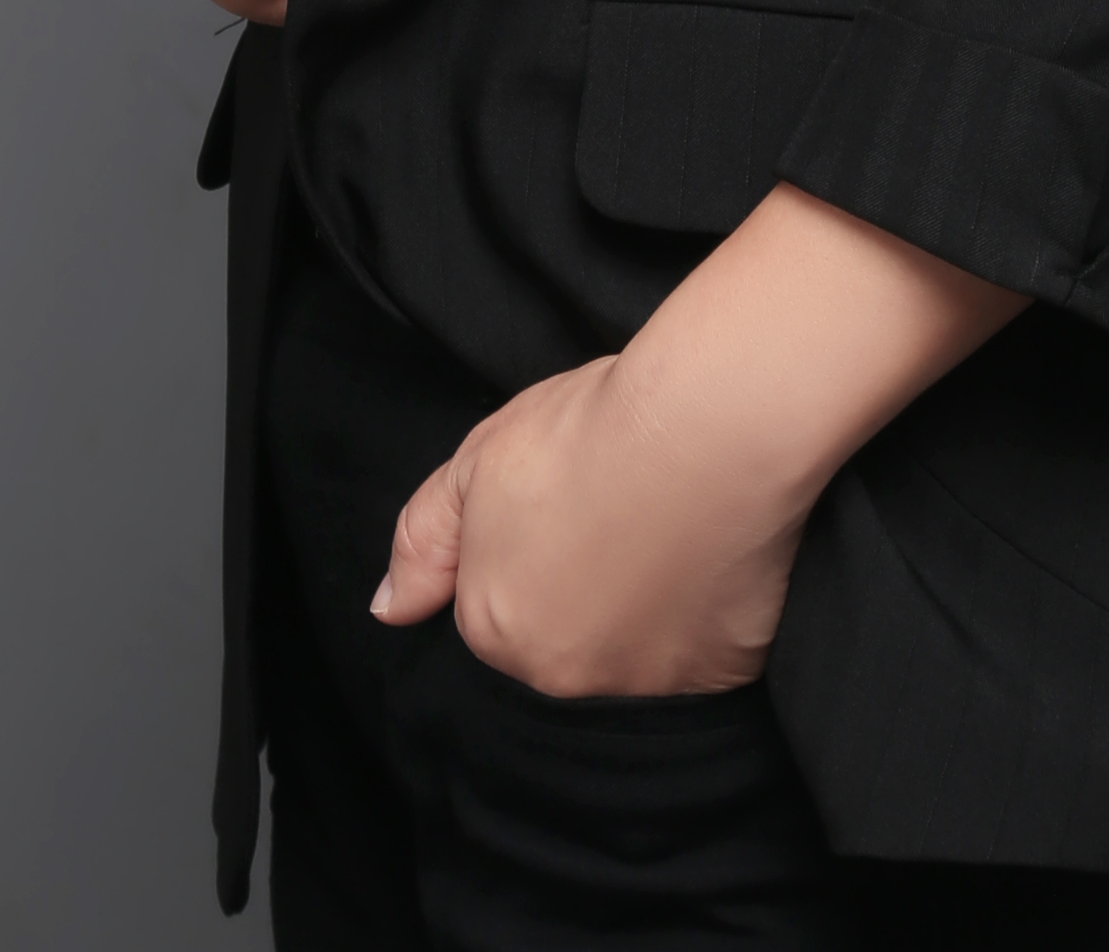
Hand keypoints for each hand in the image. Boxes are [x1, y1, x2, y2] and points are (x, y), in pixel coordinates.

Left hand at [369, 185, 1027, 699]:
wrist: (705, 424)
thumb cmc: (593, 429)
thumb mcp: (477, 460)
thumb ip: (423, 541)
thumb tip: (387, 608)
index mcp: (495, 625)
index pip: (497, 609)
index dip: (530, 548)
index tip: (565, 502)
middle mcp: (561, 675)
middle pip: (561, 640)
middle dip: (582, 589)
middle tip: (615, 512)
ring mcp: (643, 685)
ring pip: (631, 655)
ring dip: (642, 611)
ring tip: (667, 528)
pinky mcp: (720, 677)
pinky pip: (701, 660)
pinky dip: (705, 620)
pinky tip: (710, 553)